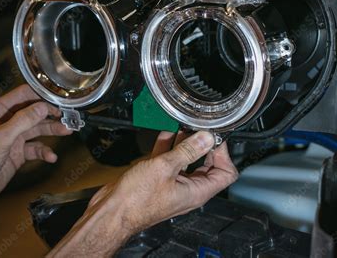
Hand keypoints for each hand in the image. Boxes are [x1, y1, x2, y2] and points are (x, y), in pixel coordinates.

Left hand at [0, 85, 71, 211]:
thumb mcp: (1, 138)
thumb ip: (23, 120)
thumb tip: (43, 107)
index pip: (24, 95)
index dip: (42, 96)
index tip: (58, 98)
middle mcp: (7, 122)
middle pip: (35, 112)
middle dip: (52, 115)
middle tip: (67, 117)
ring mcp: (13, 137)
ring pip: (38, 129)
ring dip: (53, 131)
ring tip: (66, 131)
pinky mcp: (18, 152)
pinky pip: (36, 148)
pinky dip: (45, 152)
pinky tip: (51, 156)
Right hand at [49, 131, 237, 256]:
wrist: (110, 212)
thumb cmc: (135, 201)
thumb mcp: (164, 168)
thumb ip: (187, 151)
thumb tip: (206, 138)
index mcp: (197, 192)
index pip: (225, 173)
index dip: (223, 153)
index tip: (214, 137)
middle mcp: (188, 189)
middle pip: (207, 164)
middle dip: (204, 144)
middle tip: (200, 128)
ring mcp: (172, 183)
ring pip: (186, 159)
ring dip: (185, 142)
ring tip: (184, 125)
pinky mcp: (157, 178)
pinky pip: (168, 159)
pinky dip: (169, 145)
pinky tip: (166, 132)